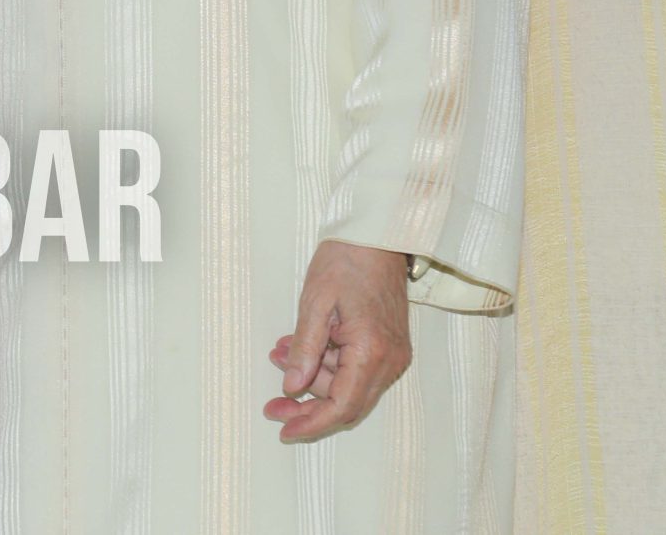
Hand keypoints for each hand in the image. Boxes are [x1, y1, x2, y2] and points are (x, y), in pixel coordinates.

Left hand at [263, 240, 413, 441]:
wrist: (376, 237)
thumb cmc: (345, 262)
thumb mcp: (315, 302)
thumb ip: (305, 348)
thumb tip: (291, 387)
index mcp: (372, 351)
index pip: (341, 406)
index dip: (311, 423)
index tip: (284, 429)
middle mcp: (390, 361)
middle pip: (347, 405)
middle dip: (307, 407)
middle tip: (271, 404)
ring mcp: (393, 356)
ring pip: (349, 389)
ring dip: (313, 379)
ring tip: (281, 351)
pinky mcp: (389, 348)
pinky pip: (356, 372)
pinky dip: (327, 367)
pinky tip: (301, 349)